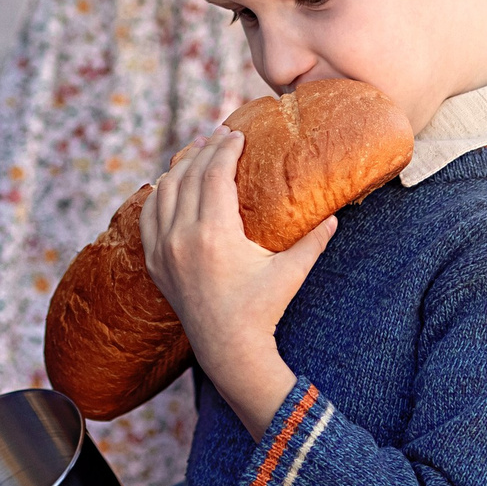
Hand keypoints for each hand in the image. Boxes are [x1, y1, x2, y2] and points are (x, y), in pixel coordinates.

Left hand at [141, 129, 335, 437]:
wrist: (229, 352)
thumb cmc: (263, 311)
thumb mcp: (290, 273)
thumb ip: (313, 241)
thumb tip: (337, 215)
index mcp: (214, 235)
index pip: (214, 174)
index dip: (226, 149)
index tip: (236, 133)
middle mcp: (182, 238)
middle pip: (188, 175)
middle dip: (205, 150)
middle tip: (221, 135)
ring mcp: (163, 250)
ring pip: (164, 191)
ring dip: (180, 166)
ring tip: (197, 150)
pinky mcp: (154, 263)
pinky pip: (148, 216)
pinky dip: (158, 193)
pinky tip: (168, 182)